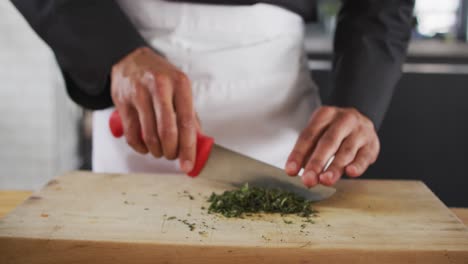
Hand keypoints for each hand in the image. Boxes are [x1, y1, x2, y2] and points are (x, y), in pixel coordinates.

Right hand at [111, 46, 200, 172]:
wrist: (130, 59)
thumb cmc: (159, 76)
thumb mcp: (180, 87)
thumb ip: (189, 113)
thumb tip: (197, 141)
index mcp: (180, 83)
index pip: (186, 122)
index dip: (188, 148)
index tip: (188, 164)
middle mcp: (160, 87)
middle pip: (167, 131)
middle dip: (171, 151)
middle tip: (172, 156)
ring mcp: (139, 93)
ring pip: (149, 135)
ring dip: (156, 151)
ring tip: (160, 151)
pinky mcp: (122, 101)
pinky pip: (131, 133)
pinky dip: (140, 147)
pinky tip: (145, 147)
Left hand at [285, 106, 379, 187]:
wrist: (361, 121)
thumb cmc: (333, 131)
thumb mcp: (318, 134)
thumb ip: (307, 152)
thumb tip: (294, 171)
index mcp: (325, 114)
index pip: (309, 135)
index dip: (298, 154)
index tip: (290, 171)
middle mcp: (344, 119)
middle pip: (328, 142)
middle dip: (317, 162)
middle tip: (308, 179)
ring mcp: (360, 131)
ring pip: (346, 150)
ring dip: (335, 167)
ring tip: (325, 180)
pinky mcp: (372, 144)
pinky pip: (364, 156)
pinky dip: (357, 165)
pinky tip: (350, 173)